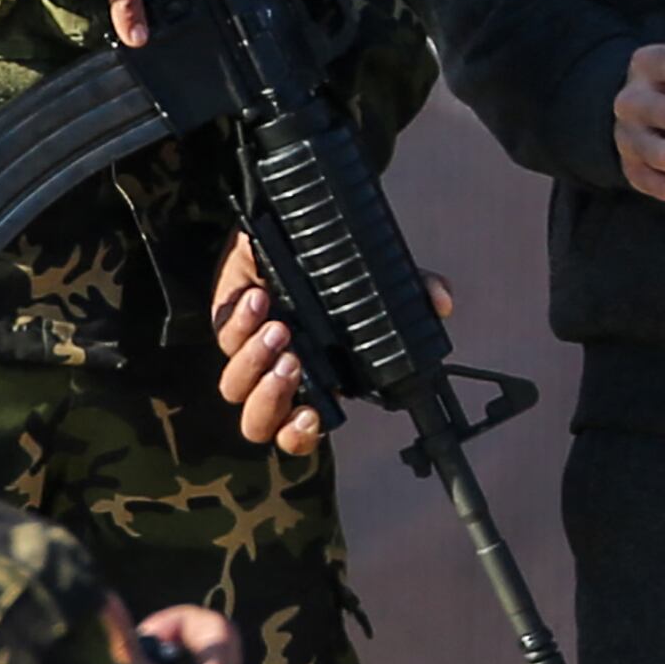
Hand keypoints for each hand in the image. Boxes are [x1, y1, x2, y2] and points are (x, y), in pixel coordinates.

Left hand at [209, 230, 452, 452]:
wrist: (286, 229)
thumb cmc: (327, 271)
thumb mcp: (372, 283)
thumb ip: (408, 292)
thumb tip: (441, 303)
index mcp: (313, 381)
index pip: (298, 430)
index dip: (300, 434)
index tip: (313, 415)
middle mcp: (277, 375)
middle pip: (258, 422)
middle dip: (272, 399)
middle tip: (293, 361)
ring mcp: (247, 352)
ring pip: (235, 385)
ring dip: (256, 360)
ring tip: (280, 326)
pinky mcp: (226, 321)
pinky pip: (223, 335)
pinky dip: (239, 322)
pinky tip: (259, 299)